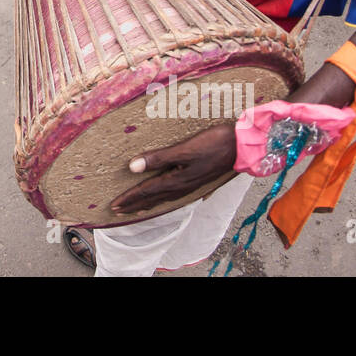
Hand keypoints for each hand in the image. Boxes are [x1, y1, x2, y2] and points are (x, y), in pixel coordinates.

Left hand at [109, 123, 236, 215]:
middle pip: (152, 199)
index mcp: (176, 180)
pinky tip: (162, 196)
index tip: (114, 205)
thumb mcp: (183, 149)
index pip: (146, 191)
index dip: (128, 198)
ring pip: (163, 198)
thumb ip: (158, 158)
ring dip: (147, 203)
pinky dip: (161, 198)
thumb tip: (132, 167)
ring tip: (135, 208)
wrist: (241, 147)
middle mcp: (182, 187)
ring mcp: (190, 185)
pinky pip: (173, 195)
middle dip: (134, 205)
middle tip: (117, 211)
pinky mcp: (197, 180)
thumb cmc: (213, 144)